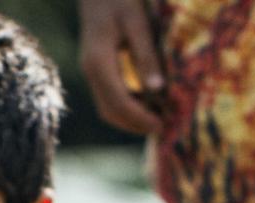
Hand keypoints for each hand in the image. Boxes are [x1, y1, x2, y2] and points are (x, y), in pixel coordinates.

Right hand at [79, 0, 165, 134]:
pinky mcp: (96, 69)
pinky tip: (148, 101)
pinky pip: (109, 96)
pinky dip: (128, 105)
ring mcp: (90, 71)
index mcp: (99, 61)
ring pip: (108, 107)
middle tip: (163, 127)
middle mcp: (91, 71)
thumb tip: (158, 90)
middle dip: (135, 124)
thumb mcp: (138, 23)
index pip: (118, 102)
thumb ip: (146, 55)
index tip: (162, 125)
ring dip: (131, 118)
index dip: (140, 118)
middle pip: (110, 112)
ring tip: (159, 116)